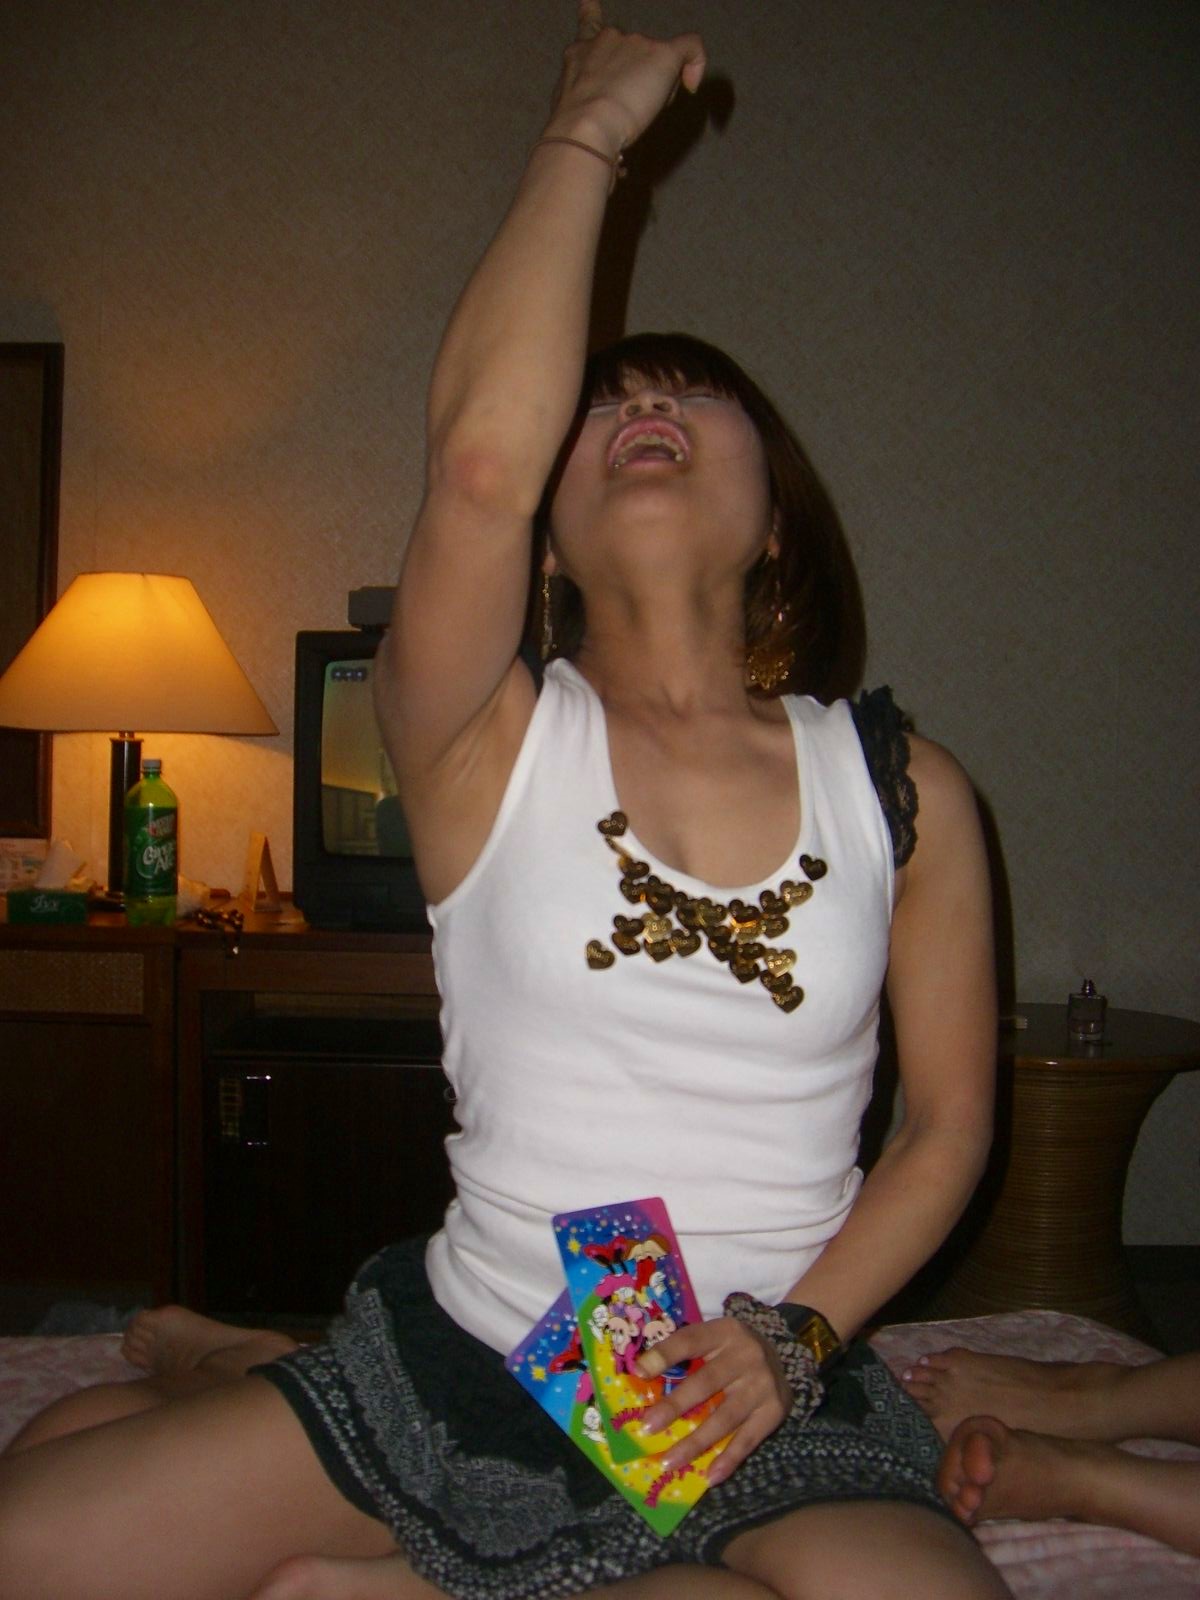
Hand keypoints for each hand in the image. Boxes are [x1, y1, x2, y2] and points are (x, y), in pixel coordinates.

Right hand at [543, 1, 705, 159]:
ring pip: (657, 60)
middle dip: (635, 78)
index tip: (590, 3)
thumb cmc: (574, 131)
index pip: (589, 29)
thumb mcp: (569, 110)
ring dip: (655, 86)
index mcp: (581, 54)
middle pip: (634, 53)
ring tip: (641, 113)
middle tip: (627, 110)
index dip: (591, 14)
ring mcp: (637, 43)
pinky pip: (690, 48)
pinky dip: (696, 64)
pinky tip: (692, 83)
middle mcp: (608, 39)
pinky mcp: (662, 55)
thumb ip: (586, 103)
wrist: (586, 127)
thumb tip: (610, 124)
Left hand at [635, 1315, 790, 1485]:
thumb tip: (642, 1374)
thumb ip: (683, 1354)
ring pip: (725, 1417)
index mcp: (725, 1332)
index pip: (690, 1341)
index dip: (664, 1355)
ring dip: (695, 1442)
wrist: (781, 1358)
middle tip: (648, 1428)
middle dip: (675, 1406)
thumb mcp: (712, 1340)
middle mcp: (747, 1355)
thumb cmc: (732, 1352)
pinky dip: (729, 1459)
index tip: (639, 1373)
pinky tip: (710, 1477)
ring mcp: (763, 1384)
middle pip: (705, 1383)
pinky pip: (748, 1439)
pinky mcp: (775, 1411)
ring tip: (669, 1461)